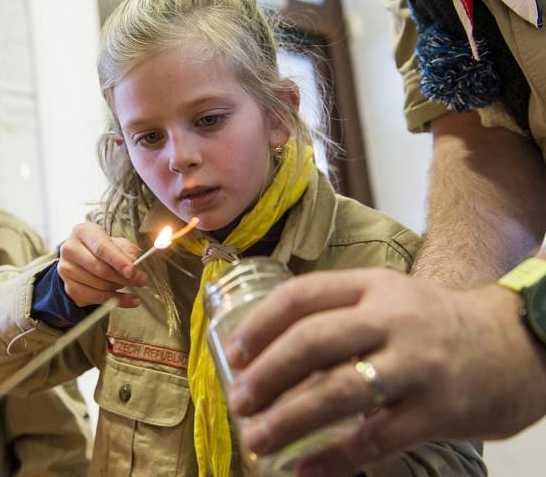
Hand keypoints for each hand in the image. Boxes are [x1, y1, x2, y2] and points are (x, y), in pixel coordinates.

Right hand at [57, 223, 146, 307]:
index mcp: (83, 232)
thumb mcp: (116, 242)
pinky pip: (96, 298)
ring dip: (119, 287)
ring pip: (99, 285)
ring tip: (132, 285)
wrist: (81, 259)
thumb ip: (127, 250)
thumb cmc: (101, 248)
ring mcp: (67, 270)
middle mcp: (70, 250)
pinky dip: (116, 301)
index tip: (132, 271)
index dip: (118, 261)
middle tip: (141, 280)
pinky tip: (130, 300)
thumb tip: (133, 263)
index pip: (101, 248)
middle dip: (124, 277)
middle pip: (100, 269)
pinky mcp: (69, 288)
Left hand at [223, 268, 545, 476]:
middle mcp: (394, 318)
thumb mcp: (387, 299)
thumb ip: (336, 315)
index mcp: (372, 285)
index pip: (302, 295)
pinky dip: (334, 459)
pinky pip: (375, 439)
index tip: (232, 354)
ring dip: (288, 420)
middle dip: (267, 374)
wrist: (511, 347)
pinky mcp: (437, 410)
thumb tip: (265, 354)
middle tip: (239, 402)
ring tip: (256, 440)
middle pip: (314, 340)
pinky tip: (303, 470)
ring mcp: (418, 364)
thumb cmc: (430, 326)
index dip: (259, 325)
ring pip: (339, 391)